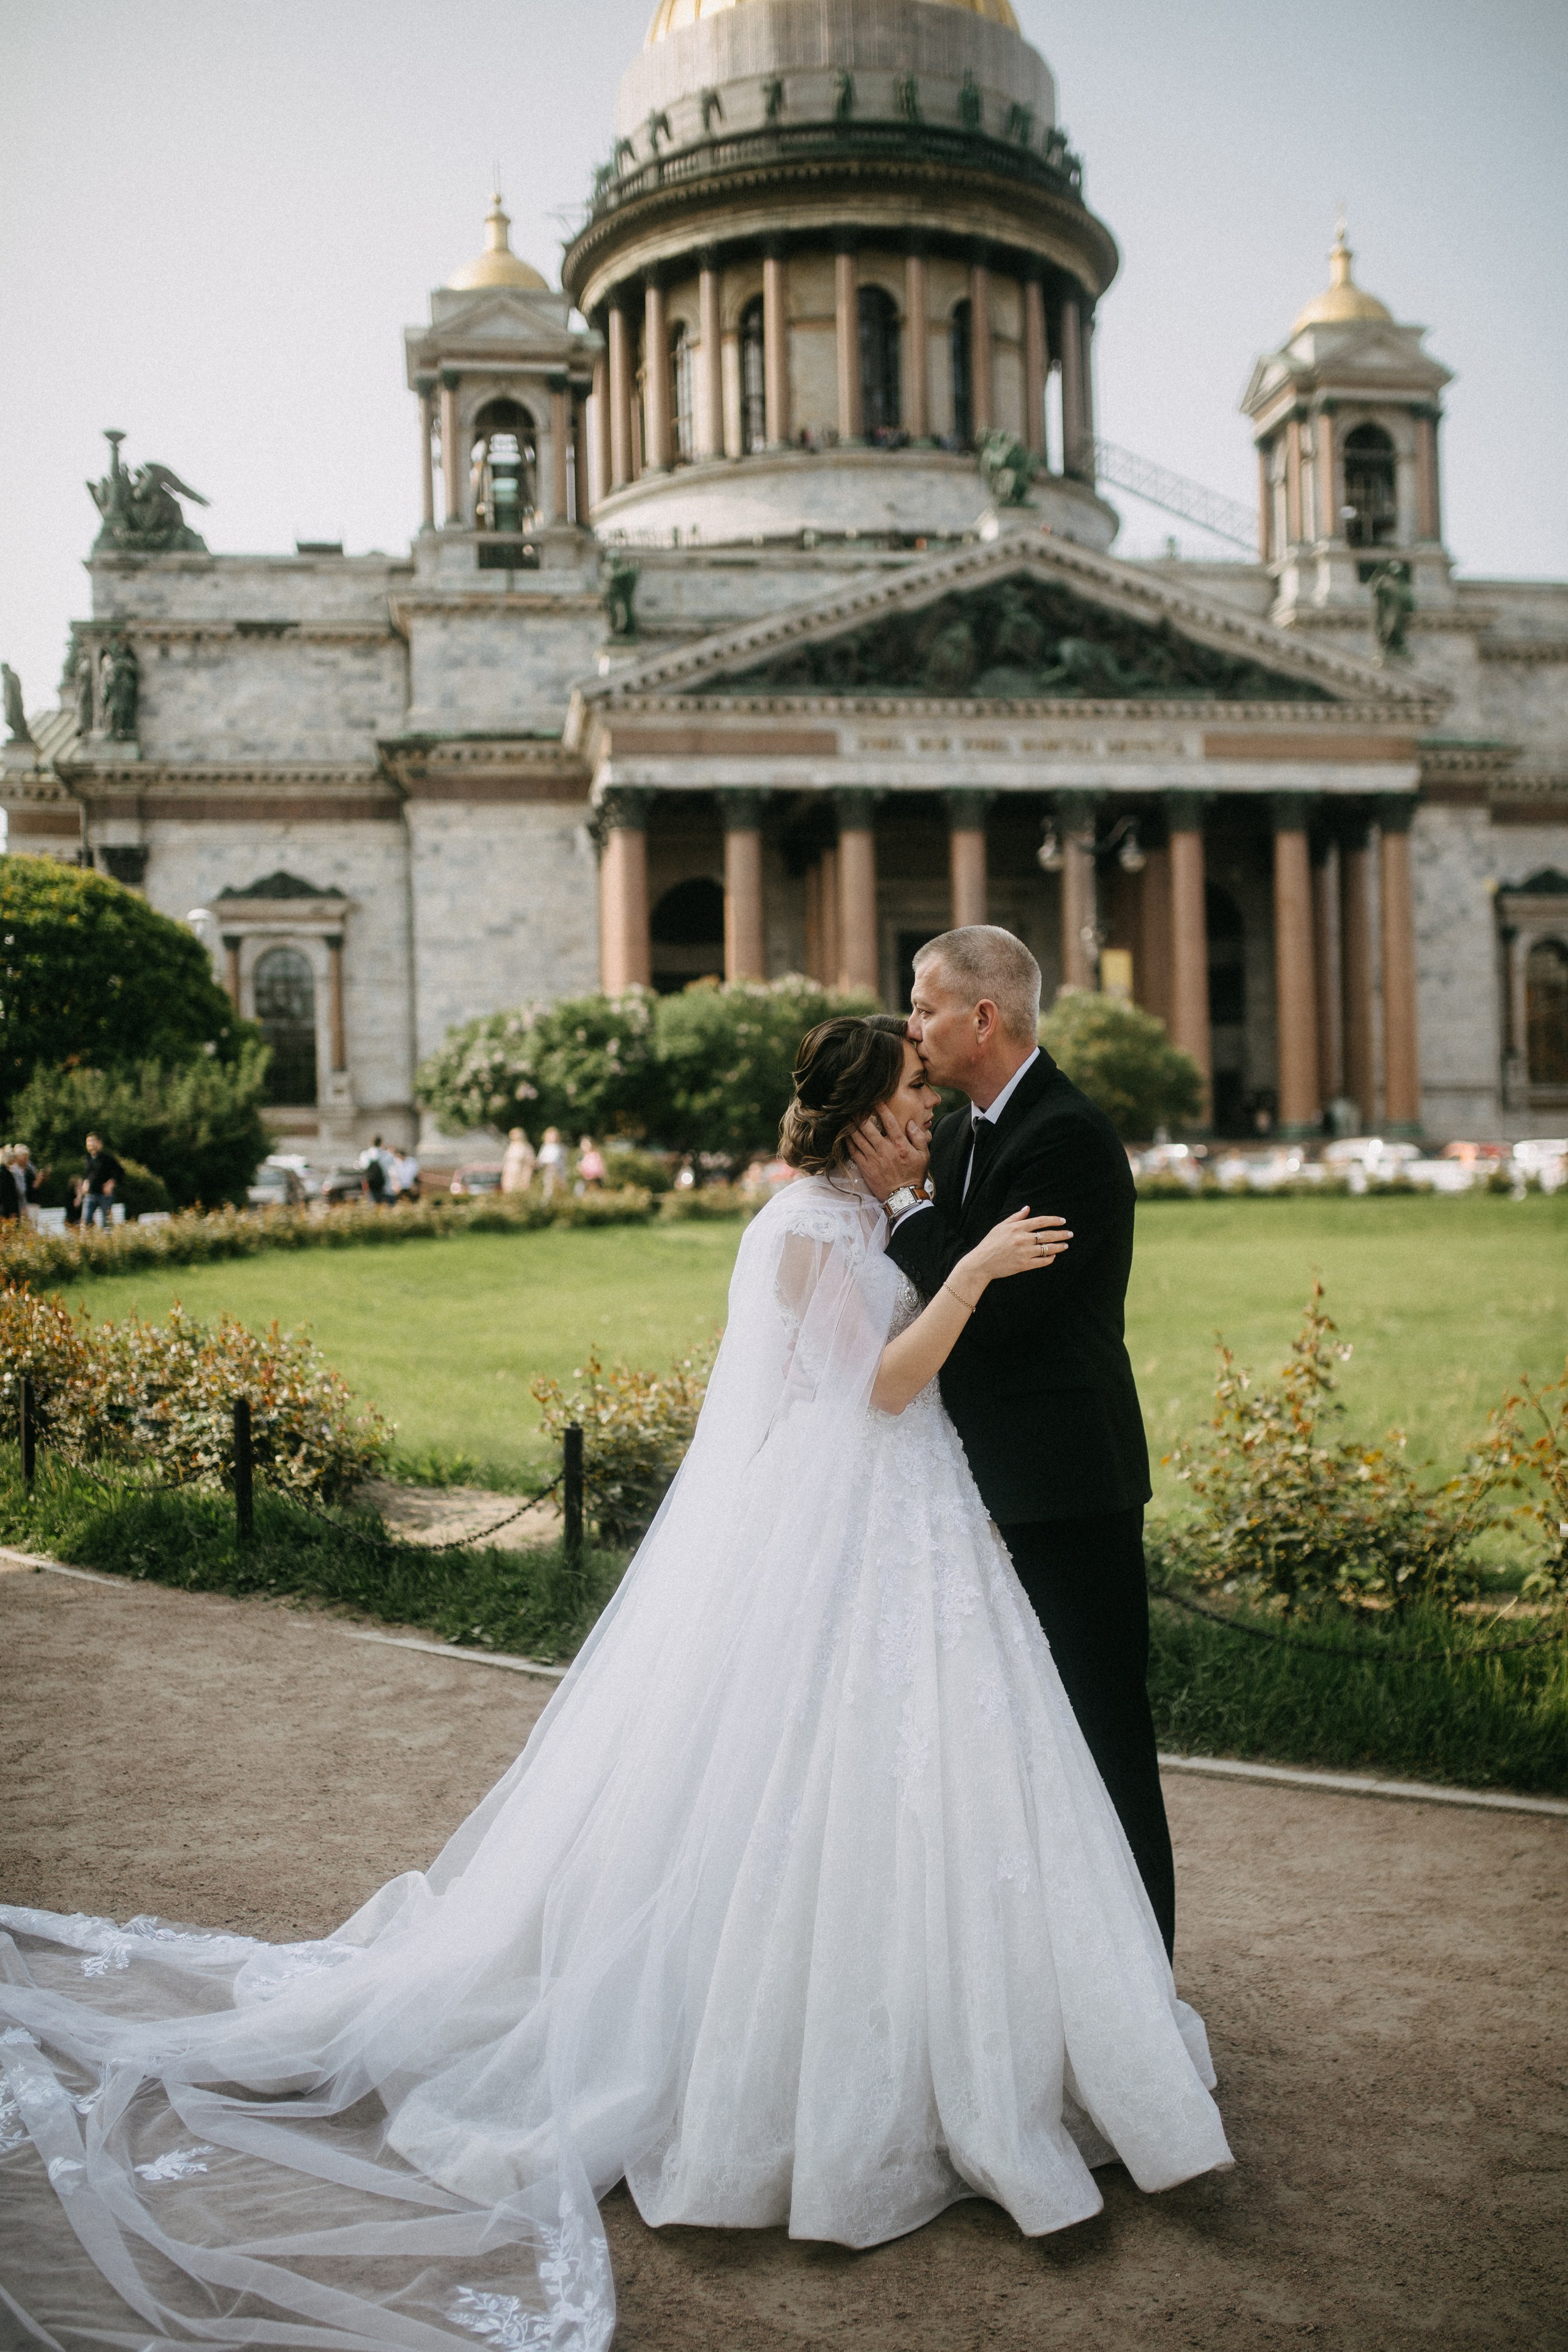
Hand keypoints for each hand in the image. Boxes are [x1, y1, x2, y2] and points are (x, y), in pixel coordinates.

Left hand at [847, 1107, 928, 1201]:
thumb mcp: (924, 1155)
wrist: (904, 1196)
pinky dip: (848, 1141)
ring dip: (852, 1125)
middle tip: (855, 1107)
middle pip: (868, 1127)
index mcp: (900, 1144)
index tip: (876, 1100)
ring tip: (848, 1117)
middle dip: (860, 1115)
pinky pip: (853, 1151)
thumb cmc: (914, 1175)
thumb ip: (918, 1137)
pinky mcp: (865, 1167)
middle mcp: (885, 1149)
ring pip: (858, 1137)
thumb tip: (910, 1123)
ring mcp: (873, 1158)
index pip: (889, 1121)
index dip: (881, 1108)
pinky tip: (846, 1134)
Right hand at [955, 1207, 1069, 1294]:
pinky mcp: (1024, 1265)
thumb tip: (1028, 1208)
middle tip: (1070, 1234)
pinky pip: (1042, 1261)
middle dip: (1061, 1234)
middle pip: (1047, 1235)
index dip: (1054, 1220)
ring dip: (1058, 1247)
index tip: (1063, 1221)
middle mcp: (1022, 1239)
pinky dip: (1049, 1259)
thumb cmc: (990, 1243)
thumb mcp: (1000, 1226)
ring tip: (1065, 1245)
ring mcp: (1024, 1252)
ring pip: (1047, 1248)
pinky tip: (1053, 1256)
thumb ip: (1015, 1217)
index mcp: (1017, 1228)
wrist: (981, 1263)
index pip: (1040, 1221)